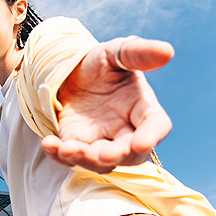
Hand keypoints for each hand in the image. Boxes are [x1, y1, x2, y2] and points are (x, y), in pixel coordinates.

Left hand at [41, 37, 173, 172]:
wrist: (71, 72)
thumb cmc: (100, 63)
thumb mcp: (115, 52)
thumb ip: (138, 54)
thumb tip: (167, 52)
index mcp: (142, 107)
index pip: (156, 125)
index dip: (152, 136)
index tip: (142, 143)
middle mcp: (126, 130)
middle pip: (131, 154)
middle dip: (117, 156)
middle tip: (104, 155)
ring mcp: (102, 141)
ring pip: (101, 163)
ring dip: (85, 160)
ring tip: (66, 149)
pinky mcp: (78, 145)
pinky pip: (71, 158)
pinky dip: (59, 155)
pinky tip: (48, 144)